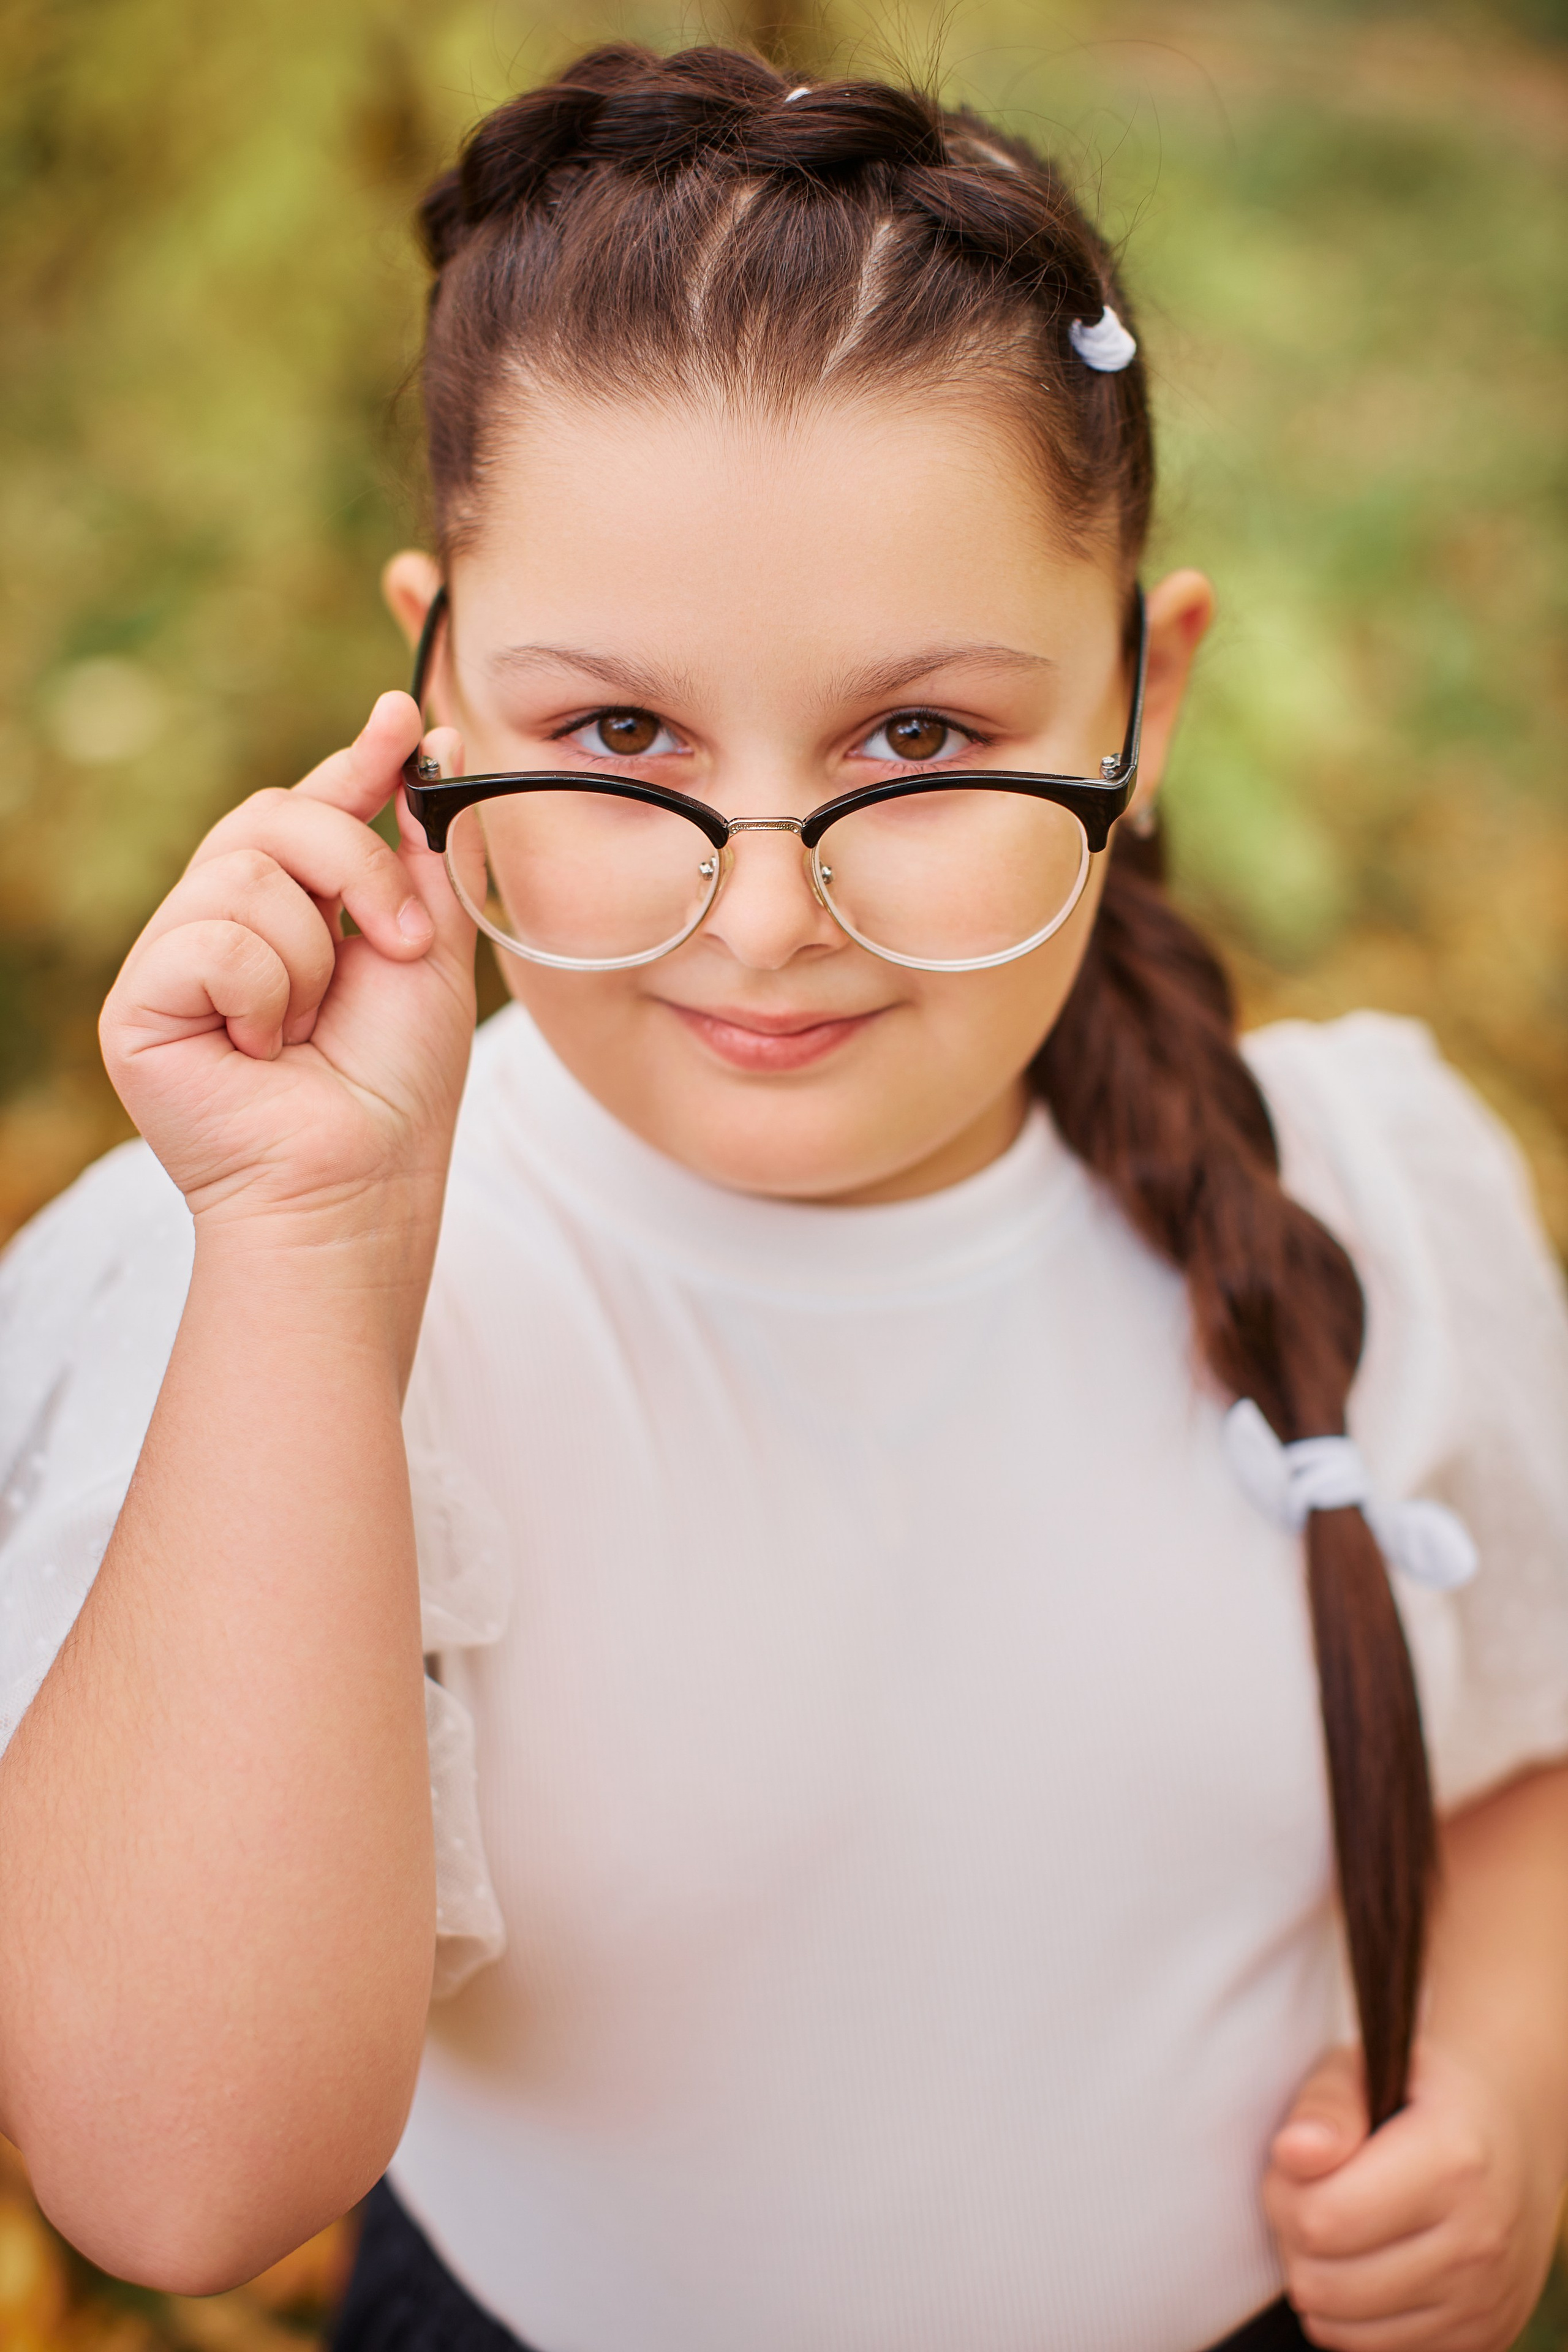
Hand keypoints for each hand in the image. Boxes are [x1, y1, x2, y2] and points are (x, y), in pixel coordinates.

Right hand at [100, 693, 474, 1252]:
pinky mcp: (137, 1005)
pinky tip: (264, 1049)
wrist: (361, 1183)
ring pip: (244, 872)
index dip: (355, 761)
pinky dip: (264, 990)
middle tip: (400, 945)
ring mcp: (172, 963)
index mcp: (288, 914)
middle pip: (274, 817)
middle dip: (356, 867)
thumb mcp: (431, 953)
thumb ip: (426, 858)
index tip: (405, 717)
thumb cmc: (395, 1088)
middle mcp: (220, 926)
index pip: (308, 809)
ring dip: (312, 954)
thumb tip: (436, 743)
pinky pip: (210, 936)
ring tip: (310, 1027)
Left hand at [1264, 2040, 1562, 2349]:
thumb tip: (1293, 2154)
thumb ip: (1325, 2106)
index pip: (1322, 2219)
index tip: (1294, 2162)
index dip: (1283, 2190)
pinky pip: (1376, 2350)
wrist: (1515, 2129)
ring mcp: (1485, 2300)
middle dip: (1293, 2236)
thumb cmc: (1422, 2089)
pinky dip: (1353, 2314)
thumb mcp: (1366, 2066)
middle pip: (1325, 2282)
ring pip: (1342, 2328)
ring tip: (1338, 2224)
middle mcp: (1479, 2241)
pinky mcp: (1484, 2338)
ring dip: (1318, 2279)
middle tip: (1310, 2192)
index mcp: (1452, 2162)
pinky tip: (1369, 2260)